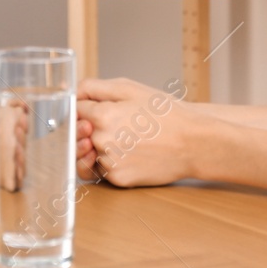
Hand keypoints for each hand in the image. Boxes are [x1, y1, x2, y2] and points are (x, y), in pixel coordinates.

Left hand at [76, 76, 205, 187]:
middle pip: (78, 133)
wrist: (193, 143)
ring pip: (88, 152)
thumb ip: (95, 88)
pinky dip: (111, 161)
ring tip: (125, 137)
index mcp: (102, 115)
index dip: (85, 107)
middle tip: (115, 123)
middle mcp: (101, 141)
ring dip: (98, 146)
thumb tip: (73, 93)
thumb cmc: (166, 113)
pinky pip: (102, 169)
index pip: (74, 110)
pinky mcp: (118, 179)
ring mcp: (109, 163)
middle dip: (89, 126)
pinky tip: (131, 151)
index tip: (95, 107)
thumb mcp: (131, 88)